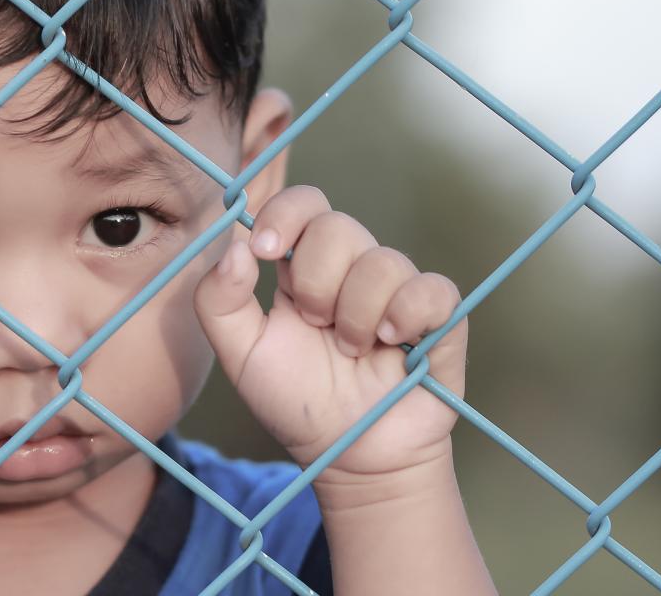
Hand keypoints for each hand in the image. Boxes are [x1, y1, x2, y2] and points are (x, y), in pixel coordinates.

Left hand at [193, 186, 465, 482]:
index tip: (266, 250)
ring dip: (356, 315)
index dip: (285, 214)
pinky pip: (432, 289)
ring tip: (351, 351)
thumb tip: (236, 246)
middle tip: (314, 325)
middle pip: (337, 227)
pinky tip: (393, 347)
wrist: (347, 455)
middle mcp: (351, 270)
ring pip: (382, 261)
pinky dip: (407, 315)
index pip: (302, 205)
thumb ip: (220, 300)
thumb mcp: (240, 354)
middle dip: (316, 282)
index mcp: (302, 268)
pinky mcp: (440, 318)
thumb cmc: (294, 401)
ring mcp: (397, 290)